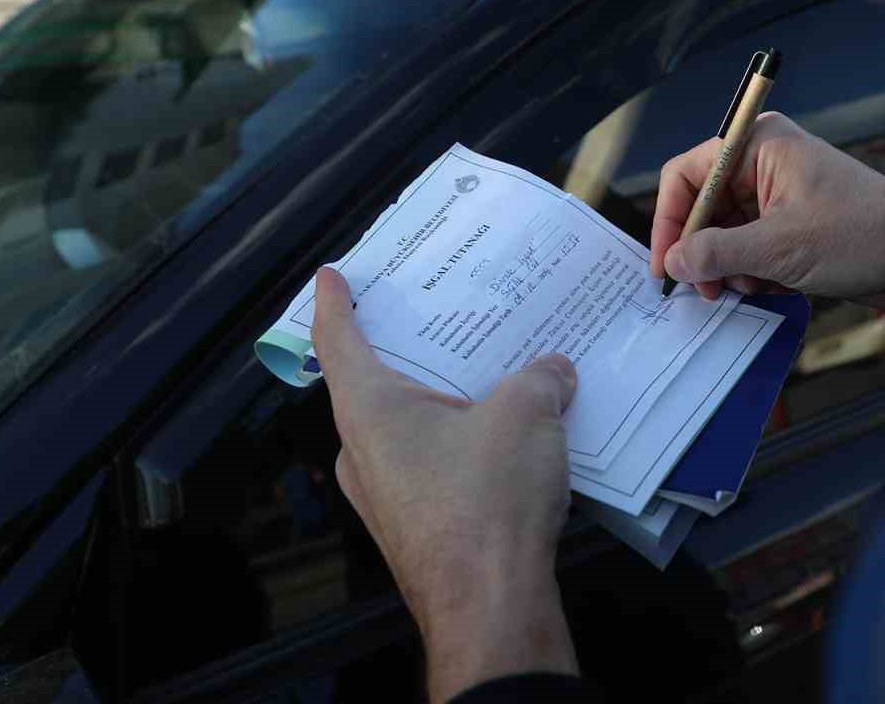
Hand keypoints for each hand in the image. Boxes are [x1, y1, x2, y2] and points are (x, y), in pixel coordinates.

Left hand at [311, 267, 579, 700]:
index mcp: (369, 409)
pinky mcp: (414, 531)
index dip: (334, 303)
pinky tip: (507, 445)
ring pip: (408, 433)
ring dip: (444, 406)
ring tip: (492, 381)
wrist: (491, 606)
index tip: (330, 278)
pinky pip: (431, 471)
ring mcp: (384, 498)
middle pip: (375, 386)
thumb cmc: (488, 499)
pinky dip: (459, 448)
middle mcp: (363, 452)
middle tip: (441, 320)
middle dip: (410, 354)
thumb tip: (553, 372)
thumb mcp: (525, 413)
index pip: (338, 341)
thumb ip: (539, 379)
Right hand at [650, 112, 884, 309]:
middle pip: (704, 206)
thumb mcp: (781, 248)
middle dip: (703, 250)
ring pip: (726, 233)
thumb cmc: (865, 236)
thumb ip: (718, 253)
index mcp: (760, 144)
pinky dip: (752, 272)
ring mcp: (781, 195)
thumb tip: (675, 261)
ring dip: (730, 267)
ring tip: (751, 288)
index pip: (688, 174)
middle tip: (707, 290)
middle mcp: (766, 162)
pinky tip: (773, 288)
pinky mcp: (794, 225)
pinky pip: (751, 248)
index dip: (670, 220)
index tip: (667, 266)